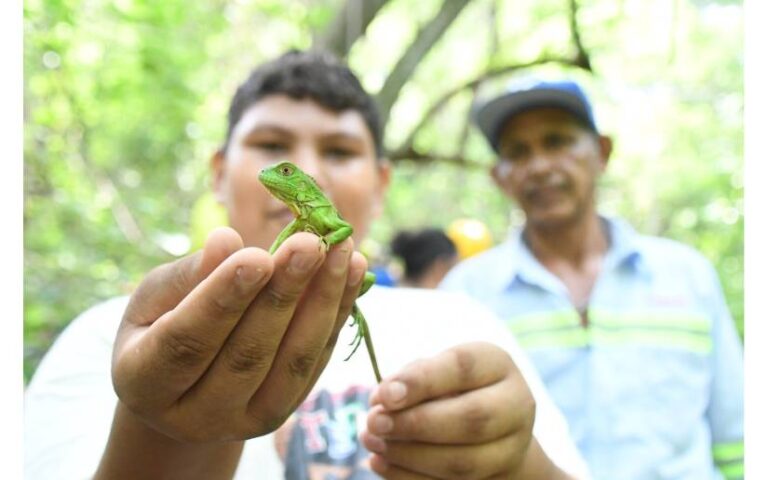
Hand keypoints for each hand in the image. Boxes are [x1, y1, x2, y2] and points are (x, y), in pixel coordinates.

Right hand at [111, 226, 368, 442]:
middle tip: (310, 243)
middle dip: (284, 294)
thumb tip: (226, 240)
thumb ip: (190, 275)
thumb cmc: (160, 328)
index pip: (187, 341)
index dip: (224, 298)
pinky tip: (351, 271)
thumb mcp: (156, 299)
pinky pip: (316, 361)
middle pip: (247, 355)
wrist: (184, 387)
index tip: (258, 256)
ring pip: (292, 363)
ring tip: (341, 250)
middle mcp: (195, 416)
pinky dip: (337, 314)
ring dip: (323, 302)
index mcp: (144, 384)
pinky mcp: (284, 411)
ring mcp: (246, 421)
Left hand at [360, 342, 556, 479]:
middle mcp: (516, 404)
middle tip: (374, 422)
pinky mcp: (497, 477)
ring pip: (463, 462)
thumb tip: (382, 401)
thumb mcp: (436, 370)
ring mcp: (512, 448)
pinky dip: (409, 477)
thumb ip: (412, 379)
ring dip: (409, 455)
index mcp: (497, 365)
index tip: (384, 395)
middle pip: (472, 419)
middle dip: (416, 424)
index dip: (420, 381)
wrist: (490, 430)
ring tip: (373, 442)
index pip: (463, 367)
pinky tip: (380, 463)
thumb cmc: (451, 389)